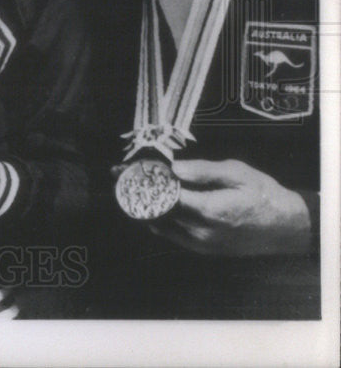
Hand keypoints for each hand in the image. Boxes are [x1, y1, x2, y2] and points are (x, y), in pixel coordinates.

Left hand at [148, 159, 310, 255]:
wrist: (286, 226)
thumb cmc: (263, 195)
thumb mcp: (237, 173)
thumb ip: (203, 171)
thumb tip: (174, 168)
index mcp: (210, 210)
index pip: (167, 196)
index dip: (151, 182)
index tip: (139, 170)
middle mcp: (202, 232)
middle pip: (161, 212)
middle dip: (147, 194)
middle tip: (132, 178)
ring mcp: (202, 245)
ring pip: (164, 227)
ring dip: (151, 209)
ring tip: (142, 190)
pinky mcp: (205, 250)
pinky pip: (174, 237)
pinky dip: (162, 222)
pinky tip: (158, 208)